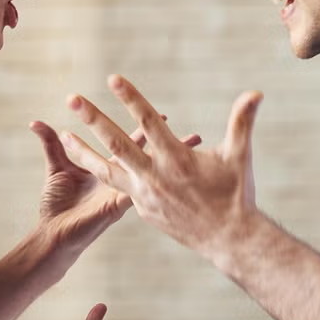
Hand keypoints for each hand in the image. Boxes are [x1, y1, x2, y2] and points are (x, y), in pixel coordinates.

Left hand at [61, 74, 262, 257]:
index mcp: (177, 159)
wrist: (229, 240)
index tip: (112, 79)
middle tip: (72, 99)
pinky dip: (102, 172)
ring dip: (83, 150)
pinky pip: (117, 186)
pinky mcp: (141, 209)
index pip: (148, 121)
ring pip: (106, 169)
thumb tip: (257, 92)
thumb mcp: (239, 155)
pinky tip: (91, 160)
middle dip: (93, 119)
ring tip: (62, 135)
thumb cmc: (237, 194)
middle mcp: (155, 177)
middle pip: (117, 142)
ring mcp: (145, 195)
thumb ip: (242, 121)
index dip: (130, 98)